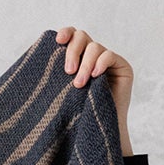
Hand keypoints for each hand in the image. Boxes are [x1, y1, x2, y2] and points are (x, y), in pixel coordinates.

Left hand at [55, 27, 133, 152]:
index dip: (65, 33)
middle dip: (73, 51)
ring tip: (78, 85)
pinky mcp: (122, 67)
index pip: (72, 35)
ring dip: (85, 65)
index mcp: (77, 57)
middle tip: (68, 71)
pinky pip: (109, 56)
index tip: (57, 41)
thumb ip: (59, 72)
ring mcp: (108, 60)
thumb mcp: (63, 90)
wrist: (98, 131)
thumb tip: (41, 57)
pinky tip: (96, 76)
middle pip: (82, 37)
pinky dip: (101, 63)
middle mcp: (92, 55)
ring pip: (94, 47)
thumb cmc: (77, 113)